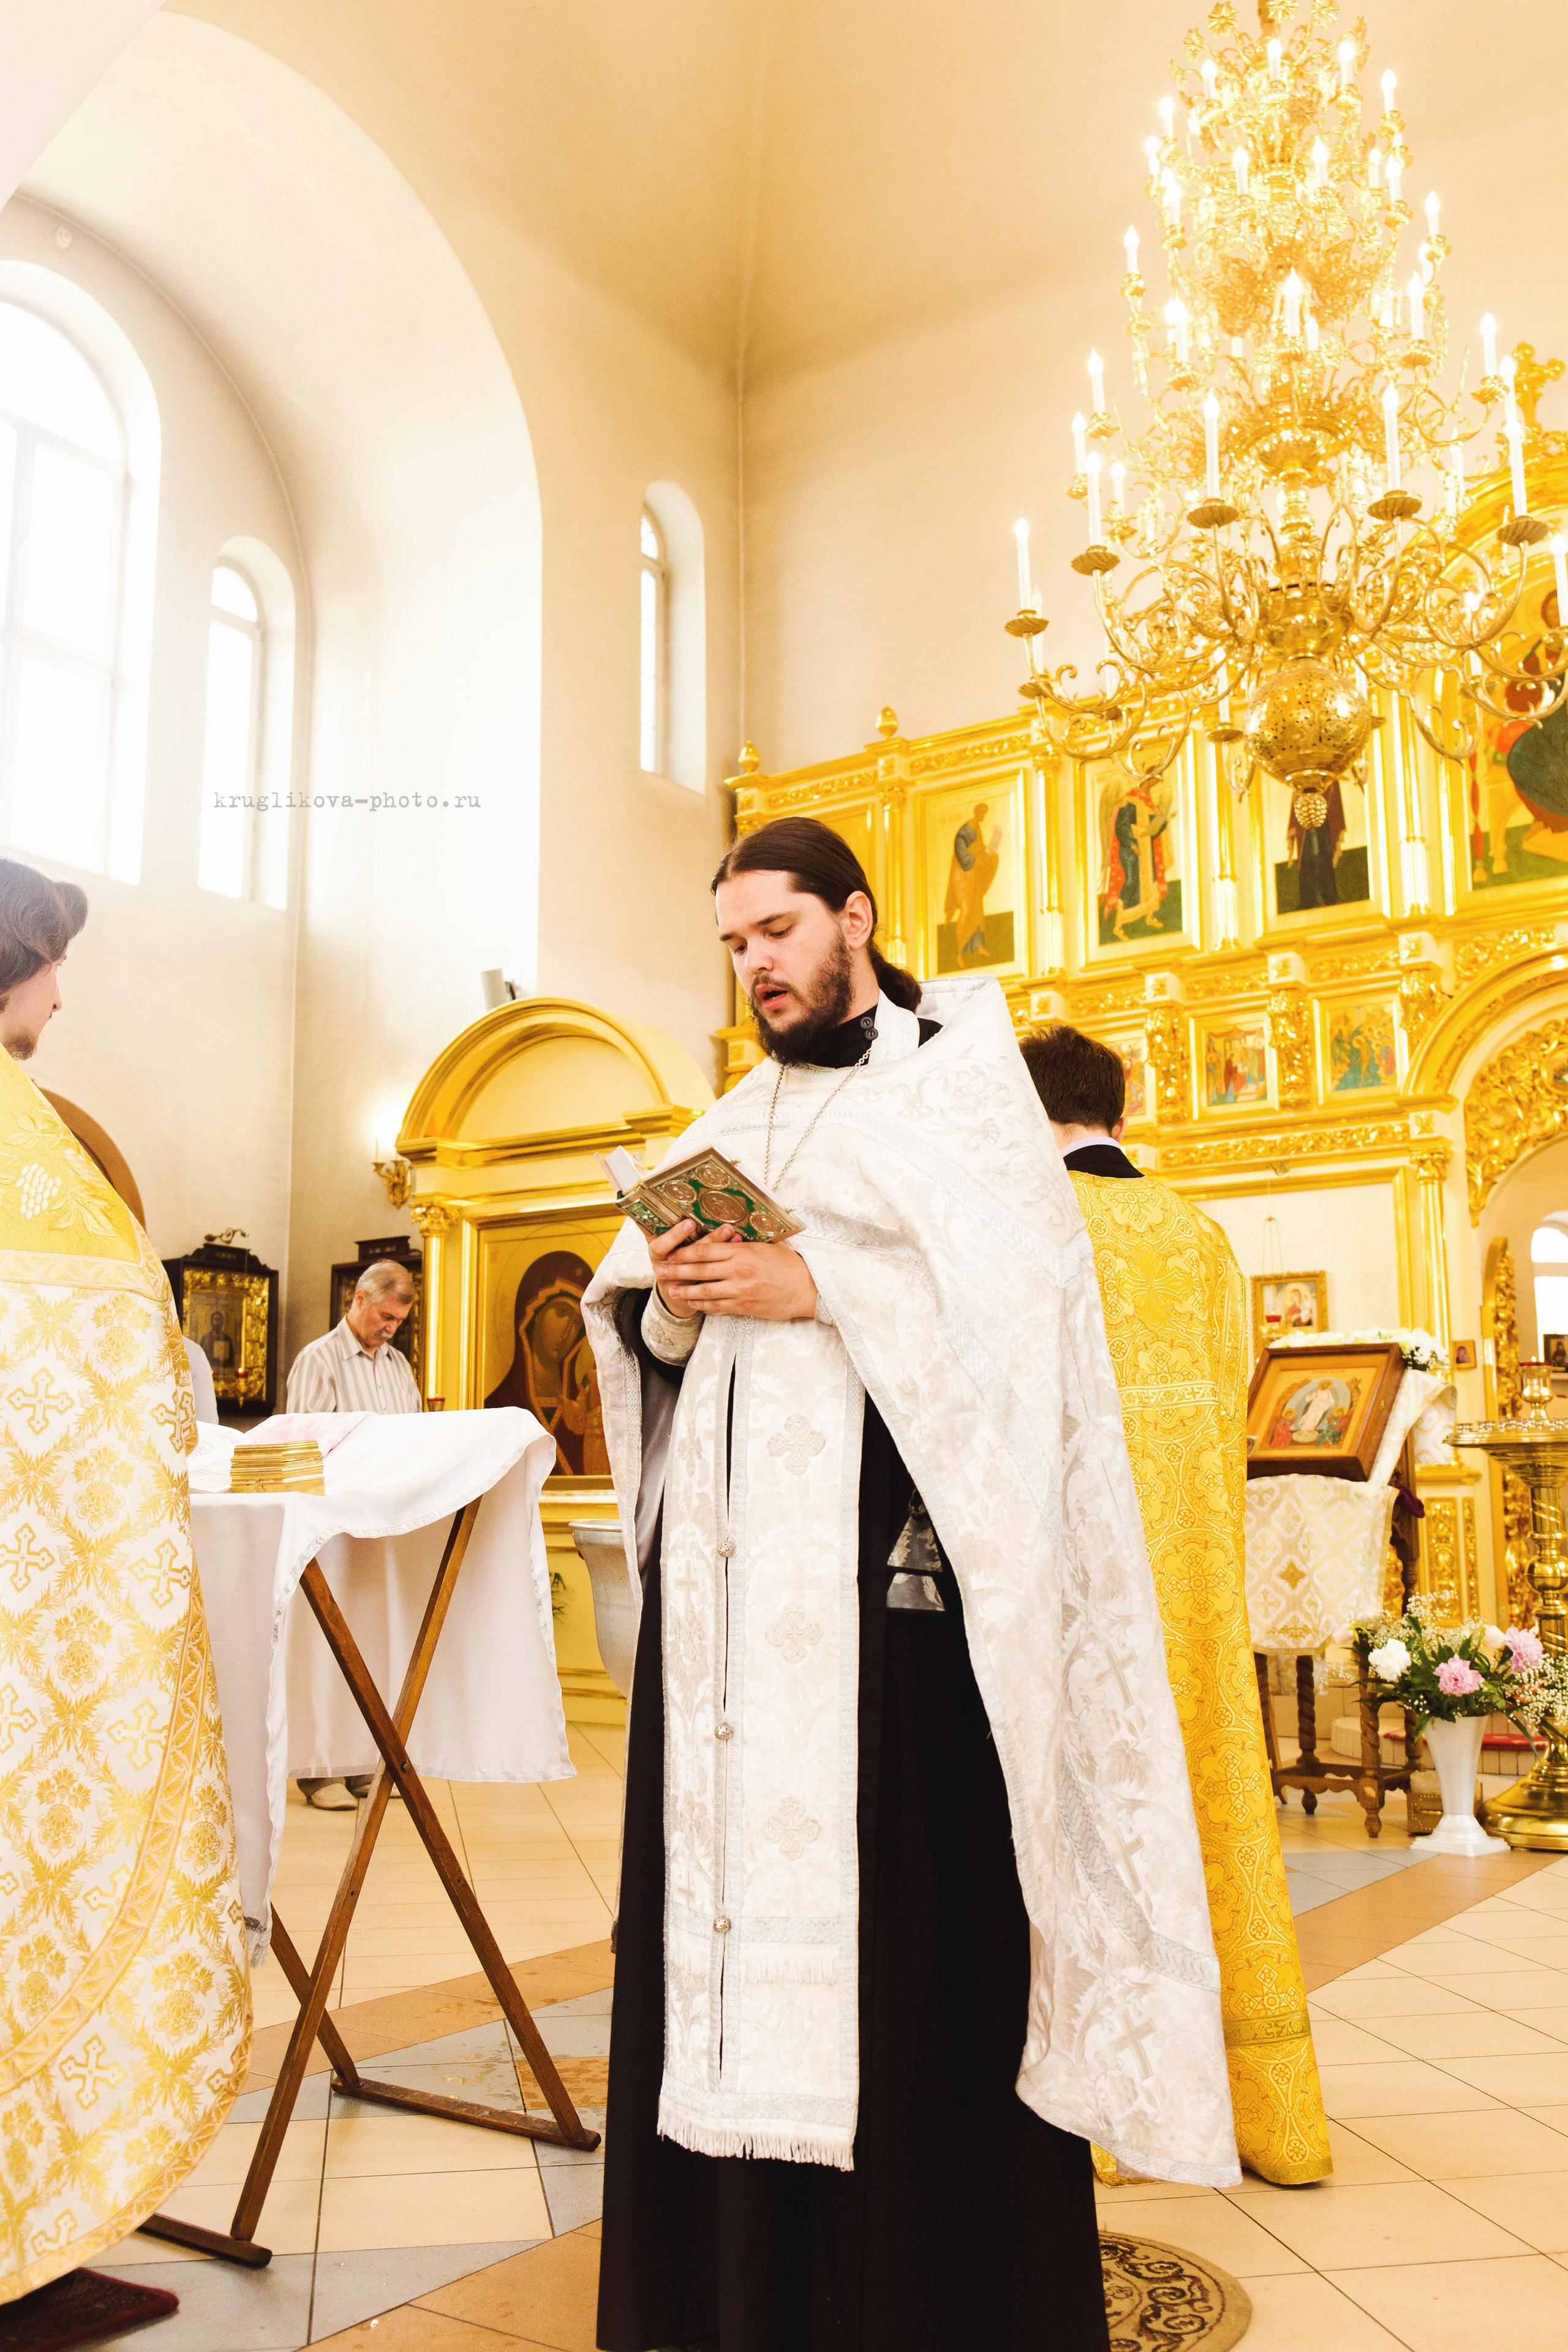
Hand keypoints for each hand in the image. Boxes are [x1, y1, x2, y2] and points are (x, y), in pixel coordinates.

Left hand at [653, 1225, 817, 1322]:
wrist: (808, 1288)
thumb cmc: (789, 1265)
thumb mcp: (765, 1247)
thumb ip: (742, 1246)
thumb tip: (724, 1240)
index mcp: (742, 1251)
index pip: (705, 1250)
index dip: (684, 1252)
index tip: (671, 1253)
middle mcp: (737, 1271)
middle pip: (699, 1270)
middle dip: (677, 1271)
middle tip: (660, 1272)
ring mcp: (740, 1291)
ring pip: (705, 1291)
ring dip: (685, 1292)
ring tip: (671, 1291)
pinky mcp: (744, 1307)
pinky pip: (718, 1306)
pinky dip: (703, 1305)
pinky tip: (694, 1304)